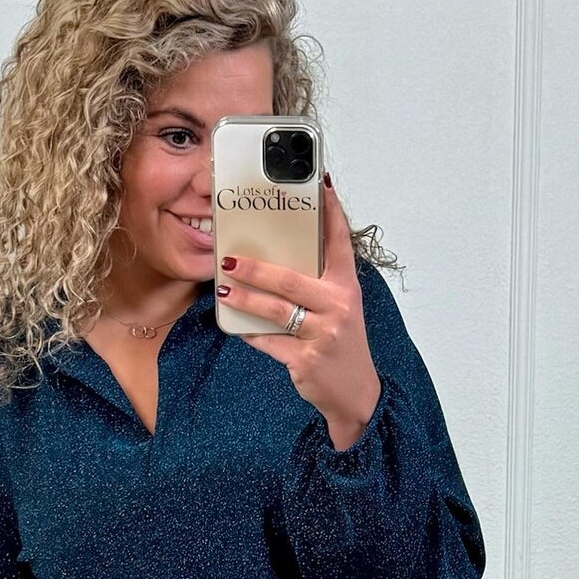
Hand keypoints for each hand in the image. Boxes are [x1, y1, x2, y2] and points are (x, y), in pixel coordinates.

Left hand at [216, 175, 381, 448]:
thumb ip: (318, 283)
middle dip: (256, 268)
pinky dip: (250, 333)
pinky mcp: (306, 361)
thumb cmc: (341, 343)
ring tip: (223, 290)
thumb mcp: (341, 307)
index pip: (339, 243)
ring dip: (245, 299)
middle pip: (290, 280)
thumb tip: (278, 256)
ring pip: (275, 311)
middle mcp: (338, 306)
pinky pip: (270, 342)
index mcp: (347, 287)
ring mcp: (322, 335)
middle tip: (229, 258)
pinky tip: (235, 325)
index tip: (320, 185)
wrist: (355, 393)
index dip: (331, 213)